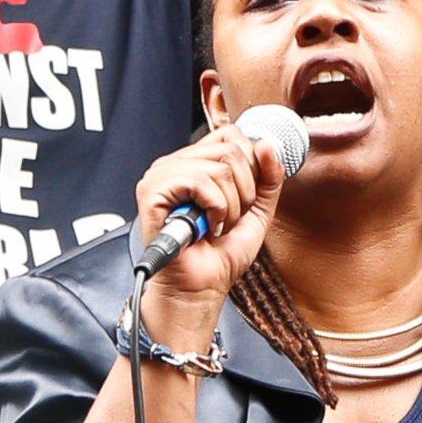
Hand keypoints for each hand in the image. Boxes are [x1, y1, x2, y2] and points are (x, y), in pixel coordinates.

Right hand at [132, 123, 285, 343]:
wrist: (201, 288)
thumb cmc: (219, 256)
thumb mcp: (257, 211)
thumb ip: (268, 178)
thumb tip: (267, 145)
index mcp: (194, 164)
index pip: (230, 135)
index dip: (250, 165)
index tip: (247, 197)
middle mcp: (175, 165)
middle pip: (230, 148)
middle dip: (244, 191)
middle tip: (229, 217)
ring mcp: (161, 176)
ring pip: (219, 166)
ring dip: (231, 205)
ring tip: (217, 225)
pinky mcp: (153, 191)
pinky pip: (200, 182)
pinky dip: (216, 209)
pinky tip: (206, 227)